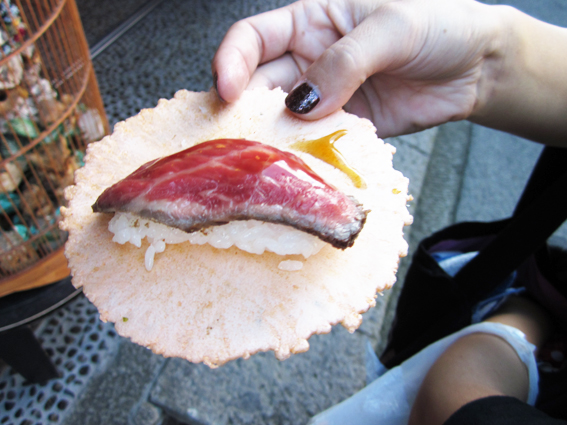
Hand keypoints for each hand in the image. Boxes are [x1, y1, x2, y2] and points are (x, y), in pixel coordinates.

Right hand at [212, 0, 504, 137]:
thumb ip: (345, 62)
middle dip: (242, 110)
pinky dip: (304, 156)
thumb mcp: (391, 28)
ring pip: (283, 120)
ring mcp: (326, 97)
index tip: (224, 90)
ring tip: (262, 158)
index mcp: (311, 20)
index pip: (254, 38)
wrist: (477, 65)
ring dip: (271, 139)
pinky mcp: (345, 128)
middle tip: (230, 136)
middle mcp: (310, 60)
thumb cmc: (438, 25)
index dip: (232, 61)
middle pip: (259, 85)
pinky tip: (299, 167)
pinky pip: (316, 143)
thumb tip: (303, 103)